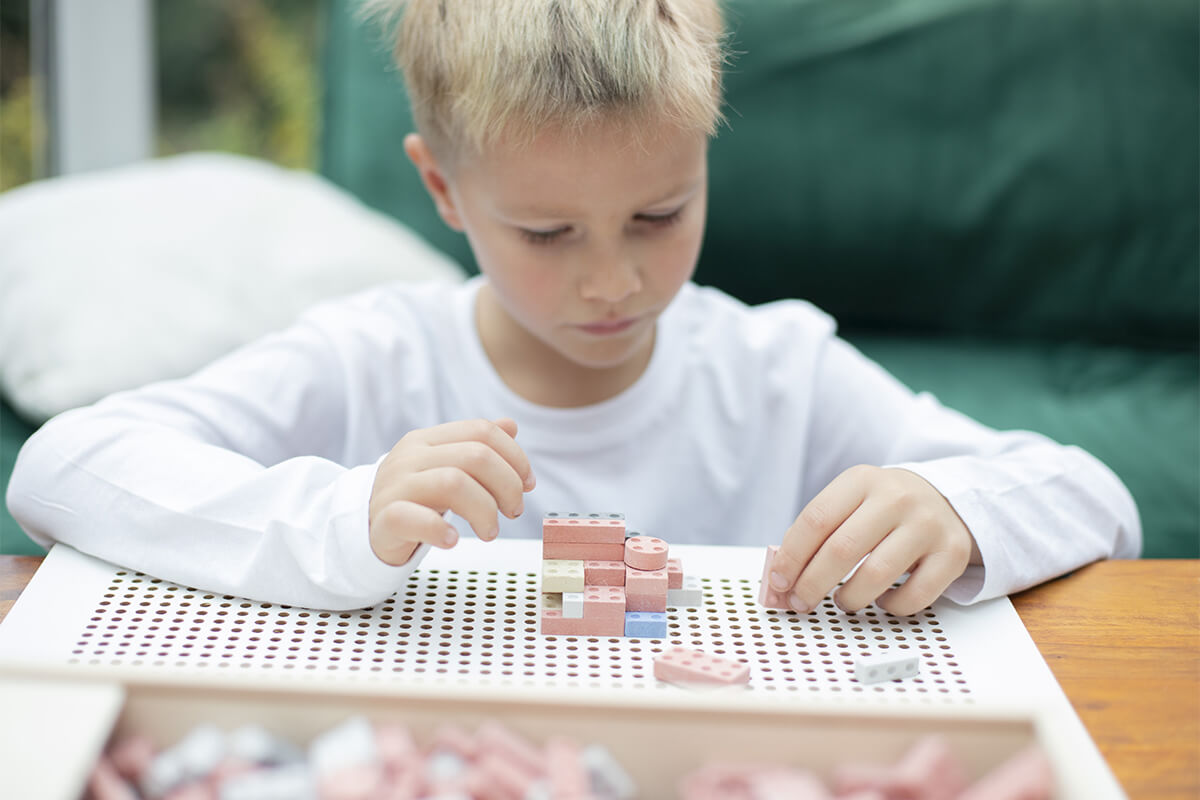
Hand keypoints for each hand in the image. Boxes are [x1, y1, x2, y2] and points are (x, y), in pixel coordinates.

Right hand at [368, 418, 535, 564]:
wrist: (365, 527)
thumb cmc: (413, 498)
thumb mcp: (444, 465)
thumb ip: (475, 445)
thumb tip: (511, 425)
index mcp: (427, 440)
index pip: (481, 432)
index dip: (515, 457)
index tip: (528, 485)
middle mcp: (410, 457)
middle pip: (475, 457)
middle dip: (507, 486)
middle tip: (512, 511)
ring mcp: (394, 486)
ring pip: (452, 483)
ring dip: (484, 510)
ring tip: (490, 531)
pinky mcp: (384, 519)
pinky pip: (414, 518)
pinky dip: (439, 530)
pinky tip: (453, 540)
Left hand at [768, 466, 979, 615]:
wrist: (946, 499)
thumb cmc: (884, 507)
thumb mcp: (851, 501)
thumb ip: (818, 531)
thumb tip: (782, 575)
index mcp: (862, 480)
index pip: (816, 519)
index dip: (791, 556)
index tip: (779, 581)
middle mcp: (897, 498)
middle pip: (842, 549)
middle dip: (812, 584)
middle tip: (800, 602)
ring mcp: (928, 525)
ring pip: (877, 575)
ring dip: (849, 598)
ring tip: (842, 601)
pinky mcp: (952, 554)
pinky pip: (915, 595)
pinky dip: (892, 607)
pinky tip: (882, 600)